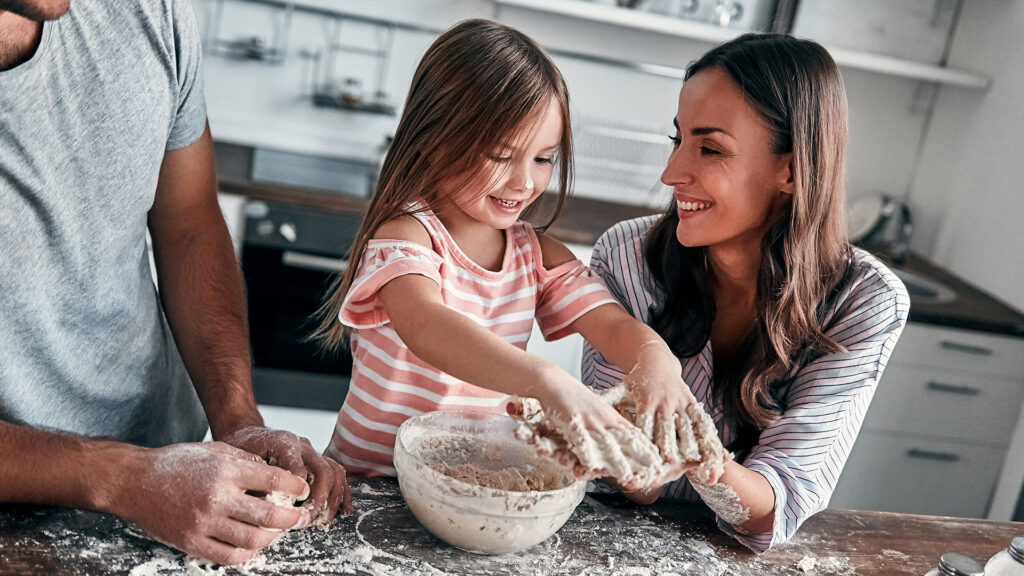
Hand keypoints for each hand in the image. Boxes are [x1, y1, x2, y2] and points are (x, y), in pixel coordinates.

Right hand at [112, 442, 310, 564]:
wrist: (134, 481)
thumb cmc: (175, 463)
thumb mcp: (214, 450)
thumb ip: (245, 460)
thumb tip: (274, 472)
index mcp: (225, 471)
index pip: (273, 481)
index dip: (295, 488)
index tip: (303, 491)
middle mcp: (216, 498)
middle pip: (269, 515)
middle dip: (293, 518)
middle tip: (301, 517)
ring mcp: (203, 523)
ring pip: (252, 540)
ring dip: (273, 538)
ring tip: (278, 531)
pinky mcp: (191, 542)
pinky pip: (228, 556)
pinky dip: (247, 554)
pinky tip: (254, 545)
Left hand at [221, 426, 352, 524]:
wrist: (246, 434)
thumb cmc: (241, 449)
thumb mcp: (241, 462)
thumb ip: (257, 479)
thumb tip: (269, 505)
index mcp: (283, 442)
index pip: (300, 470)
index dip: (299, 494)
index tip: (293, 512)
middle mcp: (302, 444)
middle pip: (324, 471)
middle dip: (320, 499)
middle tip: (309, 518)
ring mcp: (312, 451)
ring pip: (335, 472)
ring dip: (333, 498)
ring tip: (323, 519)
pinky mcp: (317, 460)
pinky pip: (338, 473)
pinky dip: (343, 493)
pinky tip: (344, 510)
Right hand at [508, 380, 661, 488]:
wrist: (554, 380)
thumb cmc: (575, 396)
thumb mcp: (599, 408)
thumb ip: (611, 422)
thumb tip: (626, 436)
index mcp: (611, 415)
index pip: (633, 433)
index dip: (646, 447)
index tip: (658, 460)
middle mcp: (603, 418)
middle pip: (625, 439)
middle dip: (639, 457)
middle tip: (652, 471)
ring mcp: (588, 419)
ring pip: (606, 442)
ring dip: (617, 460)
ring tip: (626, 475)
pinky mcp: (571, 420)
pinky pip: (580, 439)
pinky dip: (586, 453)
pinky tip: (591, 465)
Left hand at [622, 341, 696, 464]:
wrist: (657, 360)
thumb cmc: (636, 380)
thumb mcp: (621, 389)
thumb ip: (610, 403)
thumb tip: (593, 411)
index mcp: (645, 399)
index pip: (645, 423)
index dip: (646, 440)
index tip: (645, 456)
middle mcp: (664, 401)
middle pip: (666, 427)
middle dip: (668, 445)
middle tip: (669, 464)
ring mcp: (679, 401)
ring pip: (686, 425)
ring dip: (689, 443)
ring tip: (691, 460)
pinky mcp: (691, 401)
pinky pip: (700, 419)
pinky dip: (704, 433)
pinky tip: (706, 446)